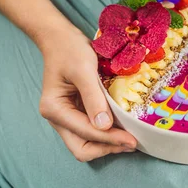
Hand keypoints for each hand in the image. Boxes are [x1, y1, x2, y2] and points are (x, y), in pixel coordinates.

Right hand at [37, 25, 137, 161]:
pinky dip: (106, 135)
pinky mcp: (77, 113)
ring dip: (108, 145)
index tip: (132, 139)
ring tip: (131, 139)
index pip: (85, 132)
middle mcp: (57, 118)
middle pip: (82, 148)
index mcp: (54, 109)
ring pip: (86, 144)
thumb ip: (93, 98)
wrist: (61, 38)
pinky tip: (123, 130)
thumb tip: (104, 126)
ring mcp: (66, 118)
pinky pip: (91, 132)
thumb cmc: (70, 50)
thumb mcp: (84, 70)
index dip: (110, 138)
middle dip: (107, 148)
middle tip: (132, 143)